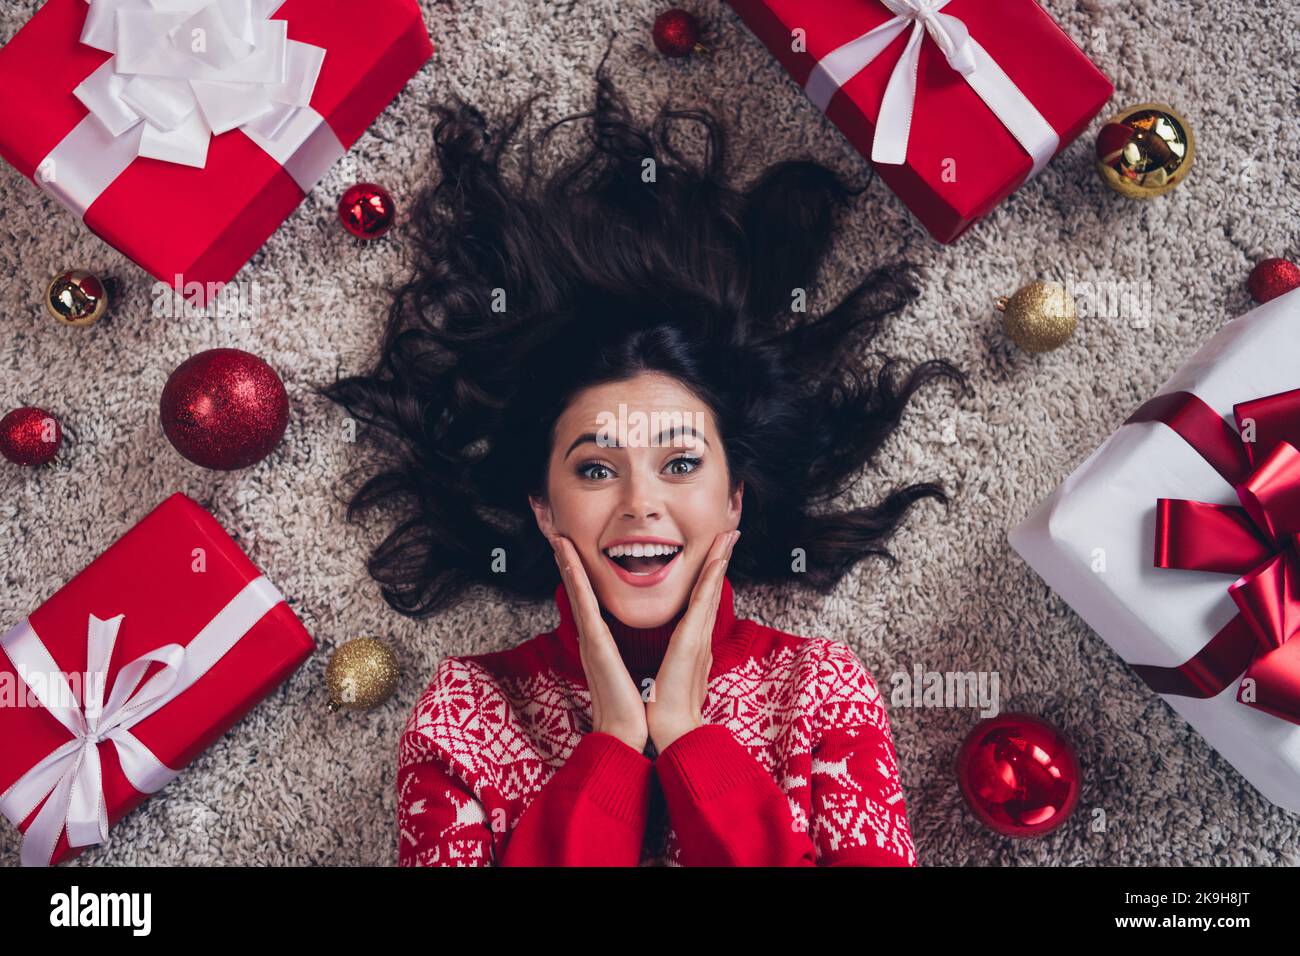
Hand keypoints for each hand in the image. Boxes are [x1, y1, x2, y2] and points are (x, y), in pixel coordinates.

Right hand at [549, 534, 648, 752]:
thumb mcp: (628, 669)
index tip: (571, 548)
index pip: (587, 597)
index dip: (578, 571)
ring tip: (557, 538)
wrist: (627, 733)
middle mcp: (591, 635)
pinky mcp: (596, 644)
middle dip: (565, 560)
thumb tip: (624, 643)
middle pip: (576, 589)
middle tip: (556, 532)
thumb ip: (622, 652)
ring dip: (566, 563)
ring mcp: (590, 639)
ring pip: (576, 592)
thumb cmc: (632, 704)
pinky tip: (568, 562)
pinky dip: (575, 582)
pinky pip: (584, 606)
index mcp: (601, 639)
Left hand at [646, 530, 738, 753]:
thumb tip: (669, 657)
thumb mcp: (666, 678)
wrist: (670, 732)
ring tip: (727, 536)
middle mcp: (700, 638)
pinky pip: (703, 603)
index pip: (701, 602)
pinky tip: (717, 560)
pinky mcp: (693, 642)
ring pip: (711, 590)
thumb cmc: (664, 710)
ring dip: (719, 561)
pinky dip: (711, 579)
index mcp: (691, 644)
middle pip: (712, 589)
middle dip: (721, 560)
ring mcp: (699, 638)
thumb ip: (671, 663)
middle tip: (729, 533)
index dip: (709, 576)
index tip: (715, 555)